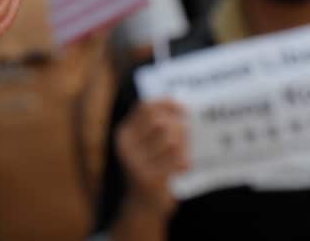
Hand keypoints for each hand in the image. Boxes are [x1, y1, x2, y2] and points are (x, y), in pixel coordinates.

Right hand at [115, 98, 189, 218]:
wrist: (143, 206)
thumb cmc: (151, 169)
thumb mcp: (145, 145)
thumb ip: (155, 126)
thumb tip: (176, 102)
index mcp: (123, 134)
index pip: (145, 108)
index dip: (166, 104)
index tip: (183, 109)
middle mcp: (126, 147)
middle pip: (160, 122)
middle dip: (178, 126)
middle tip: (186, 135)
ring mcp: (136, 164)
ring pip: (171, 141)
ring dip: (183, 146)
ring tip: (183, 154)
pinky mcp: (150, 180)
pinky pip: (176, 161)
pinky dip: (185, 162)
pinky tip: (184, 168)